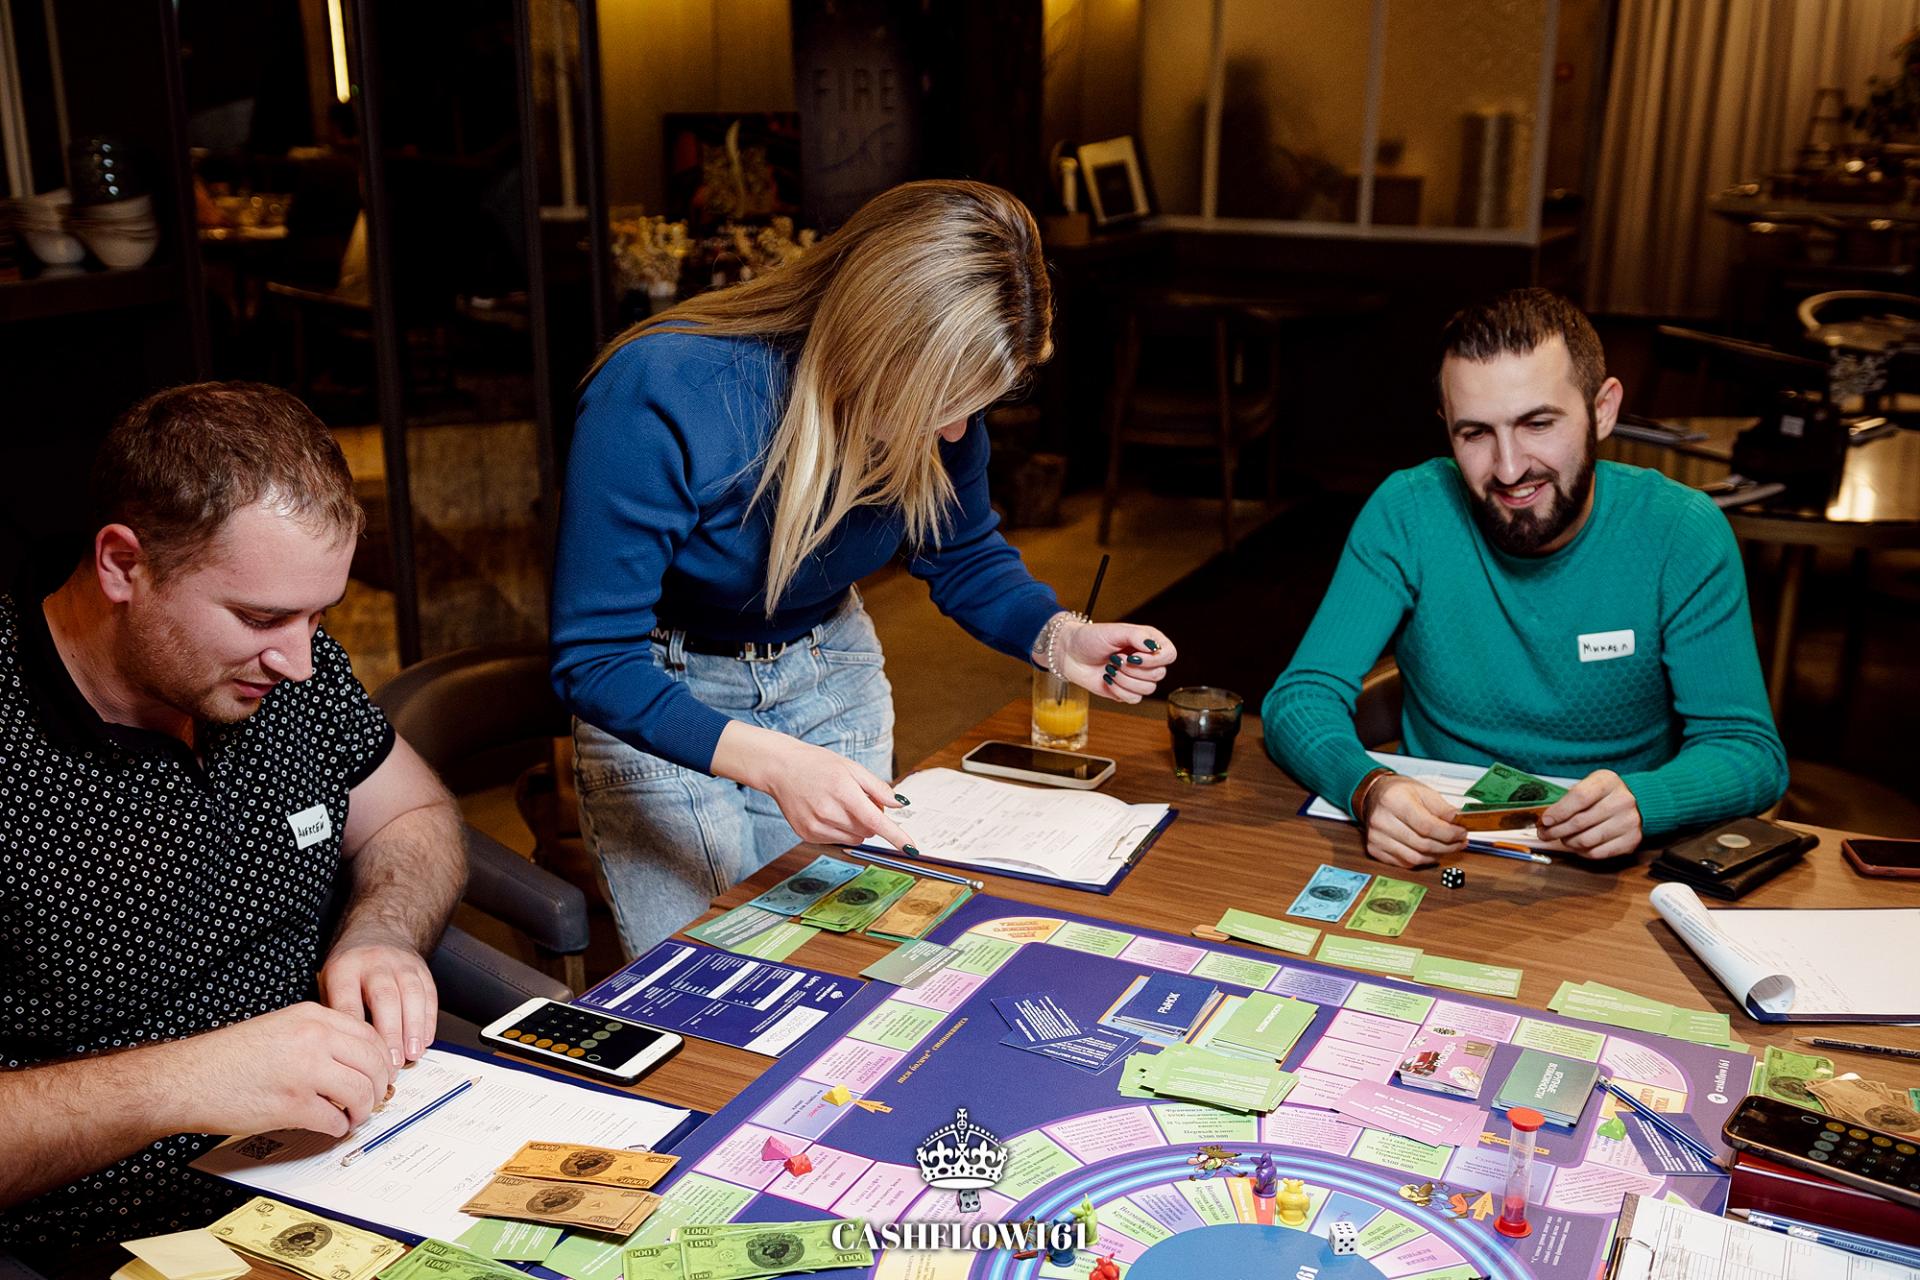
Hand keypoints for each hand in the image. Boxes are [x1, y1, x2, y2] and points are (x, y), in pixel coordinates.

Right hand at [164, 1002, 395, 1138]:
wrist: (187, 1078)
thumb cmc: (229, 1058)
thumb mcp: (280, 1027)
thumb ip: (318, 1036)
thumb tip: (354, 1059)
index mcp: (312, 1017)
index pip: (370, 1036)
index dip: (381, 1060)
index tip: (380, 1074)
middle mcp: (314, 1039)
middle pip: (374, 1063)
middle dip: (379, 1086)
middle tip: (374, 1099)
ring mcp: (305, 1072)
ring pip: (361, 1092)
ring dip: (363, 1110)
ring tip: (353, 1116)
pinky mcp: (293, 1105)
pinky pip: (335, 1119)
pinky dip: (339, 1127)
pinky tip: (331, 1126)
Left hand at [319, 935, 437, 1066]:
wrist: (376, 933)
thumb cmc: (349, 970)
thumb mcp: (328, 985)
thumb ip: (335, 1015)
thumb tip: (340, 1051)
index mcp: (345, 969)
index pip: (349, 1001)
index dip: (357, 1032)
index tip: (361, 1056)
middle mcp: (374, 963)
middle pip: (384, 997)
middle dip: (390, 1033)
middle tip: (392, 1062)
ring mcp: (401, 964)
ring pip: (411, 994)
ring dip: (414, 1027)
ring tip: (413, 1053)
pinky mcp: (421, 969)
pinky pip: (428, 993)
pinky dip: (429, 1019)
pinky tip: (425, 1039)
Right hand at [725, 726, 910, 849]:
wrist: (780, 768)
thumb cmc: (818, 765)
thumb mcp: (851, 768)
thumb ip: (878, 788)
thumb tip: (900, 805)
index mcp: (843, 792)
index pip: (876, 821)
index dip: (896, 836)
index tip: (912, 849)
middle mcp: (829, 812)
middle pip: (869, 830)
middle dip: (872, 819)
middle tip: (859, 800)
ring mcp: (816, 826)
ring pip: (855, 838)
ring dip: (857, 826)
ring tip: (841, 804)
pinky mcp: (807, 835)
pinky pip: (837, 840)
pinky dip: (840, 830)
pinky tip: (827, 812)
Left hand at [1054, 622, 1176, 703]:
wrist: (1070, 654)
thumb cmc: (1091, 638)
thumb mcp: (1114, 631)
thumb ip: (1137, 636)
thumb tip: (1154, 646)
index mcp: (1149, 642)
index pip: (1169, 654)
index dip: (1155, 659)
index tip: (1133, 656)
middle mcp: (1147, 661)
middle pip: (1159, 674)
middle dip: (1133, 669)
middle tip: (1115, 659)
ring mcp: (1137, 678)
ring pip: (1148, 689)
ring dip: (1124, 679)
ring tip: (1110, 668)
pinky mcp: (1126, 692)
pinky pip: (1134, 699)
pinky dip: (1118, 690)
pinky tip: (1107, 679)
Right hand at [1363, 776, 1467, 868]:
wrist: (1374, 795)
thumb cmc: (1398, 792)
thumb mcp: (1424, 792)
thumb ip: (1444, 809)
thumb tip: (1460, 823)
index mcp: (1394, 800)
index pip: (1427, 826)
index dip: (1449, 834)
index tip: (1462, 833)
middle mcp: (1381, 820)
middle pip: (1422, 844)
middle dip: (1447, 846)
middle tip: (1459, 842)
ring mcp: (1376, 837)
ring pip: (1415, 858)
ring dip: (1436, 855)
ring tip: (1446, 847)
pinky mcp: (1374, 849)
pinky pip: (1405, 862)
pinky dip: (1421, 859)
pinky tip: (1429, 851)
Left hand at [1537, 769, 1641, 859]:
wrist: (1636, 802)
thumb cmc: (1604, 795)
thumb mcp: (1588, 785)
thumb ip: (1568, 800)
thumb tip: (1546, 820)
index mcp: (1609, 781)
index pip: (1579, 797)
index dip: (1559, 811)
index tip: (1545, 820)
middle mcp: (1622, 800)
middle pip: (1580, 821)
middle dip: (1556, 830)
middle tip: (1545, 833)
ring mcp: (1629, 822)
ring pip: (1586, 840)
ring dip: (1568, 842)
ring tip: (1562, 838)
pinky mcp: (1631, 840)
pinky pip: (1597, 853)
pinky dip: (1581, 852)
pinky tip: (1577, 845)